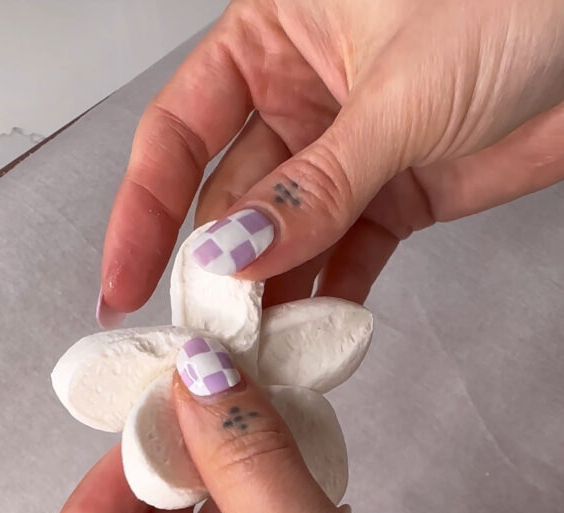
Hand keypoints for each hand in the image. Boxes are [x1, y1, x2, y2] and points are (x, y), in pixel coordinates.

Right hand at [98, 0, 563, 322]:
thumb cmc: (514, 2)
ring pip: (286, 240)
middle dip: (215, 270)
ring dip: (270, 298)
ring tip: (253, 354)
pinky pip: (346, 258)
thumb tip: (234, 254)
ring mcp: (345, 154)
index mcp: (272, 34)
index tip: (123, 281)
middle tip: (204, 336)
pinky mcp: (394, 197)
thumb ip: (315, 186)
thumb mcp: (395, 93)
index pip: (179, 131)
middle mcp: (299, 97)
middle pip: (229, 199)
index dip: (143, 209)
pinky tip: (313, 337)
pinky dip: (331, 299)